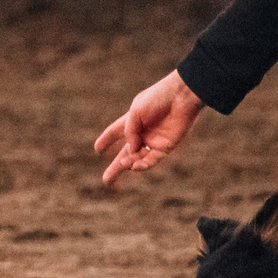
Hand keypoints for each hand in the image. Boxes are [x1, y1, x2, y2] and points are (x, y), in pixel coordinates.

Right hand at [95, 70, 205, 186]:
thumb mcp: (135, 112)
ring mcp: (154, 141)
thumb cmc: (157, 99)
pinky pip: (152, 160)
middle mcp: (143, 132)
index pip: (117, 131)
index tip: (97, 149)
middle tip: (106, 180)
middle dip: (117, 166)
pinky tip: (135, 166)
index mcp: (134, 120)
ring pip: (138, 159)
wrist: (181, 97)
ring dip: (129, 163)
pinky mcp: (166, 147)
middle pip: (127, 153)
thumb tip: (131, 151)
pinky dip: (143, 165)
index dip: (107, 139)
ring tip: (122, 164)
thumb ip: (129, 132)